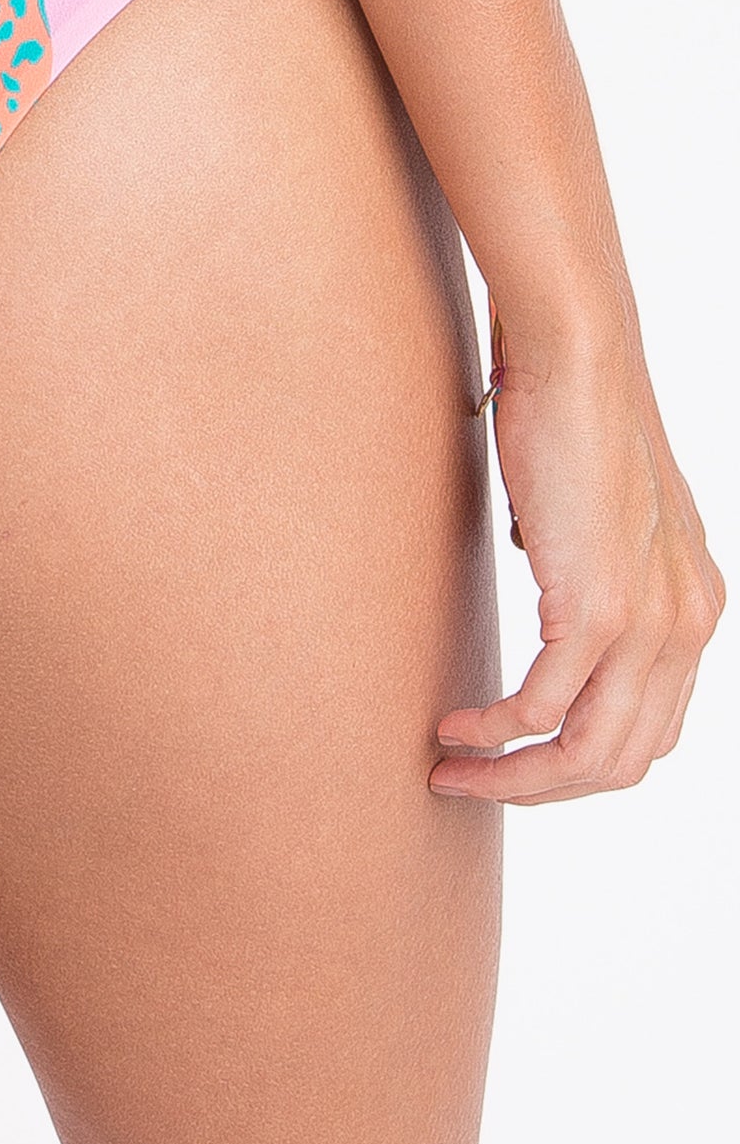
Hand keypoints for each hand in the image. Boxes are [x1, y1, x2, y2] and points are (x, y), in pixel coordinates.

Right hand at [430, 337, 722, 803]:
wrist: (578, 355)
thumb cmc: (572, 411)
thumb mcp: (596, 506)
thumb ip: (587, 556)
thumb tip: (543, 570)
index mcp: (694, 605)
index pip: (650, 728)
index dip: (578, 760)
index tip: (512, 759)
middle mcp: (688, 625)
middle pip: (623, 759)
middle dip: (540, 788)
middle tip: (470, 784)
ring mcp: (651, 622)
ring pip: (588, 753)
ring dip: (514, 778)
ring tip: (450, 772)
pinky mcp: (600, 608)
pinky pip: (543, 708)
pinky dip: (494, 733)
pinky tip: (453, 727)